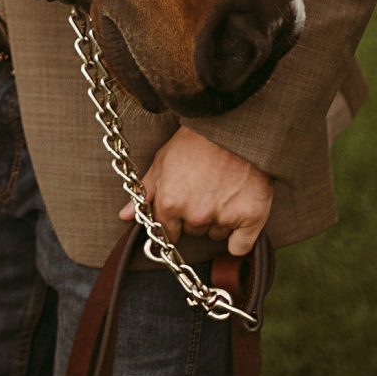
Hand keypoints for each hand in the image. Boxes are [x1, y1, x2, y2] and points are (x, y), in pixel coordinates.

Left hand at [120, 124, 273, 256]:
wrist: (235, 128)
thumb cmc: (196, 141)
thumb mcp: (163, 161)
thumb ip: (145, 192)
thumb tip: (125, 216)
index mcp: (170, 203)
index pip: (166, 232)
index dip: (174, 220)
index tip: (182, 208)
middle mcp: (196, 214)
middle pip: (193, 231)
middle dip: (197, 215)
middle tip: (206, 189)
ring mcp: (224, 217)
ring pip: (216, 234)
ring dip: (218, 221)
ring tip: (223, 191)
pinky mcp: (251, 218)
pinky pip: (240, 247)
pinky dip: (240, 237)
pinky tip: (239, 214)